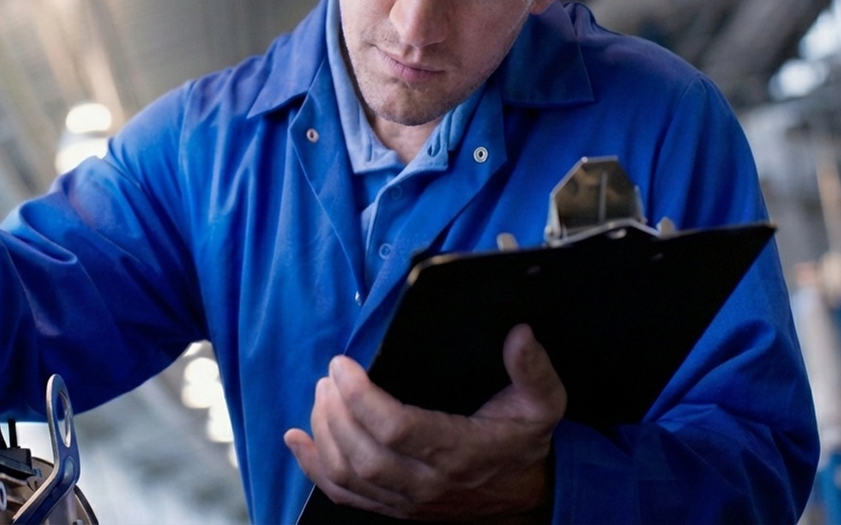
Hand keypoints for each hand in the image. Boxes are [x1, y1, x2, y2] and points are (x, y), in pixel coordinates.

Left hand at [283, 324, 564, 520]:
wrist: (526, 501)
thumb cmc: (524, 446)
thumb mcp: (543, 405)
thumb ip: (533, 370)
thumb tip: (519, 333)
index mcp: (458, 452)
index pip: (395, 429)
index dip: (360, 396)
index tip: (343, 364)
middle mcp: (427, 483)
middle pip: (362, 453)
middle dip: (335, 410)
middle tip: (328, 376)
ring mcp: (407, 501)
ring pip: (347, 475)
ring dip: (323, 432)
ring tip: (321, 394)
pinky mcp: (393, 509)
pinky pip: (343, 495)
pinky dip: (313, 468)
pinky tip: (296, 439)